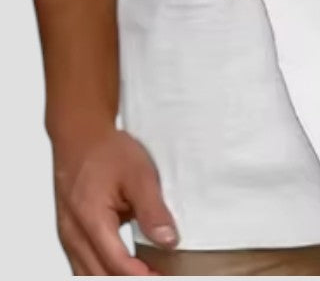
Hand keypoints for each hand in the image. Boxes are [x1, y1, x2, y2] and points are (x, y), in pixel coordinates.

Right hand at [51, 126, 178, 275]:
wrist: (79, 136)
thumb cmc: (105, 150)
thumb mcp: (139, 174)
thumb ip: (153, 210)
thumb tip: (168, 240)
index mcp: (91, 220)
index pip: (118, 264)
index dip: (143, 276)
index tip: (164, 277)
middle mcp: (74, 234)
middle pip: (101, 276)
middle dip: (131, 280)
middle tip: (159, 275)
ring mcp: (69, 236)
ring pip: (89, 274)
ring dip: (116, 277)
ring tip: (146, 272)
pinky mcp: (70, 234)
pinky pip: (84, 264)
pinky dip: (104, 271)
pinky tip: (125, 268)